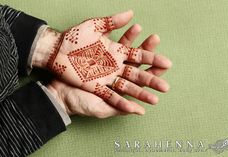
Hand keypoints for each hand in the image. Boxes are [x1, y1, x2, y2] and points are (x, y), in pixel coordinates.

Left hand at [47, 24, 168, 116]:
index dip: (152, 60)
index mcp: (115, 52)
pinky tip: (137, 109)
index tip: (167, 63)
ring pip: (128, 88)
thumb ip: (112, 22)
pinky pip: (112, 98)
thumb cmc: (73, 38)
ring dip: (141, 94)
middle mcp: (114, 66)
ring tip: (156, 99)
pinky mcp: (97, 88)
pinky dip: (123, 103)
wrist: (56, 52)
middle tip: (165, 84)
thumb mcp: (93, 27)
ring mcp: (106, 78)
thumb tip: (131, 13)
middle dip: (151, 79)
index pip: (138, 56)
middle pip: (137, 74)